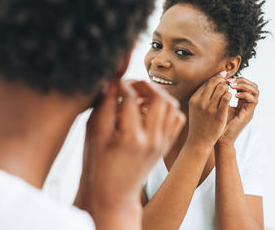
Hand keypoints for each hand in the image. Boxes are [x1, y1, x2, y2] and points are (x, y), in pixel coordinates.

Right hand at [75, 80, 184, 228]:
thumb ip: (104, 108)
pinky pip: (177, 119)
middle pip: (159, 98)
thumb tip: (110, 83)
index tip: (116, 81)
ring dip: (159, 94)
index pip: (132, 99)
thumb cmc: (101, 164)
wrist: (117, 193)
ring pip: (172, 107)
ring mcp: (162, 143)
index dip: (123, 85)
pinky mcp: (167, 145)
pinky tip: (153, 108)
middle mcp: (152, 139)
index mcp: (131, 138)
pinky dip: (169, 108)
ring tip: (143, 93)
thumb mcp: (96, 136)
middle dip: (146, 85)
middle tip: (133, 84)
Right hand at [186, 71, 231, 148]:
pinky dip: (229, 95)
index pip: (207, 82)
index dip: (216, 78)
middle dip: (222, 81)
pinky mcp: (219, 115)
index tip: (222, 77)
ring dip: (227, 88)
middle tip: (227, 82)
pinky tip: (230, 97)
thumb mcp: (195, 107)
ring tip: (228, 91)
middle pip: (214, 83)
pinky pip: (227, 98)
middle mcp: (201, 102)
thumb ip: (201, 95)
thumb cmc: (198, 123)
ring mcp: (210, 109)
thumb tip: (211, 81)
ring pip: (222, 89)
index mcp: (194, 99)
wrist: (199, 140)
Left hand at [217, 77, 258, 146]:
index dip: (239, 79)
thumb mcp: (218, 105)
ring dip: (244, 86)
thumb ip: (221, 95)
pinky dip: (245, 95)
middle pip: (254, 86)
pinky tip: (235, 95)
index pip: (247, 85)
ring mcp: (249, 110)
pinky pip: (254, 100)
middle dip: (243, 81)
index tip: (227, 79)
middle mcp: (247, 105)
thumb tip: (216, 82)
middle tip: (231, 82)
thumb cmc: (216, 123)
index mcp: (241, 102)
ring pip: (256, 91)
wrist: (219, 139)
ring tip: (233, 86)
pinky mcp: (248, 114)